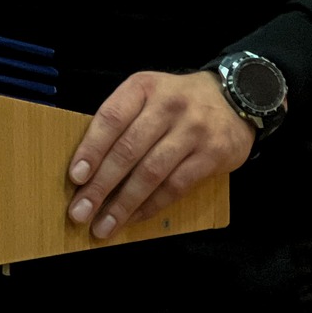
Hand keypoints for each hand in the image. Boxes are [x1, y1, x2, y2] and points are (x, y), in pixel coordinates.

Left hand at [66, 70, 256, 239]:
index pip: (112, 118)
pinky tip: (134, 217)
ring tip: (103, 225)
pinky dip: (151, 205)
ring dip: (123, 204)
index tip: (75, 178)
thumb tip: (87, 167)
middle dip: (101, 185)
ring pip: (151, 172)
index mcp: (144, 87)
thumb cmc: (177, 101)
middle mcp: (168, 105)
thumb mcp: (148, 95)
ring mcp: (193, 130)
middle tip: (80, 211)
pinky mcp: (212, 154)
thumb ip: (122, 121)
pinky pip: (175, 186)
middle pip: (128, 149)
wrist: (235, 98)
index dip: (91, 149)